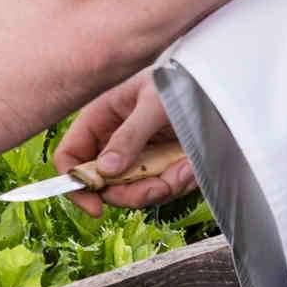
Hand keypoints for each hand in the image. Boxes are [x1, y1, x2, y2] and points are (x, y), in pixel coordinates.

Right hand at [51, 70, 198, 216]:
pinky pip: (163, 187)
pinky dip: (179, 183)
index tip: (95, 207)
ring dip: (163, 187)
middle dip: (133, 192)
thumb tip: (105, 171)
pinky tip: (191, 165)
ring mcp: (139, 155)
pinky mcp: (163, 164)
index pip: (70, 157)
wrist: (216, 83)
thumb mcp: (153, 104)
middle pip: (105, 185)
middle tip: (159, 187)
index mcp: (100, 120)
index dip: (76, 184)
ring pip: (136, 191)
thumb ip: (128, 136)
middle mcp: (115, 141)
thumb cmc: (179, 79)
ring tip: (184, 168)